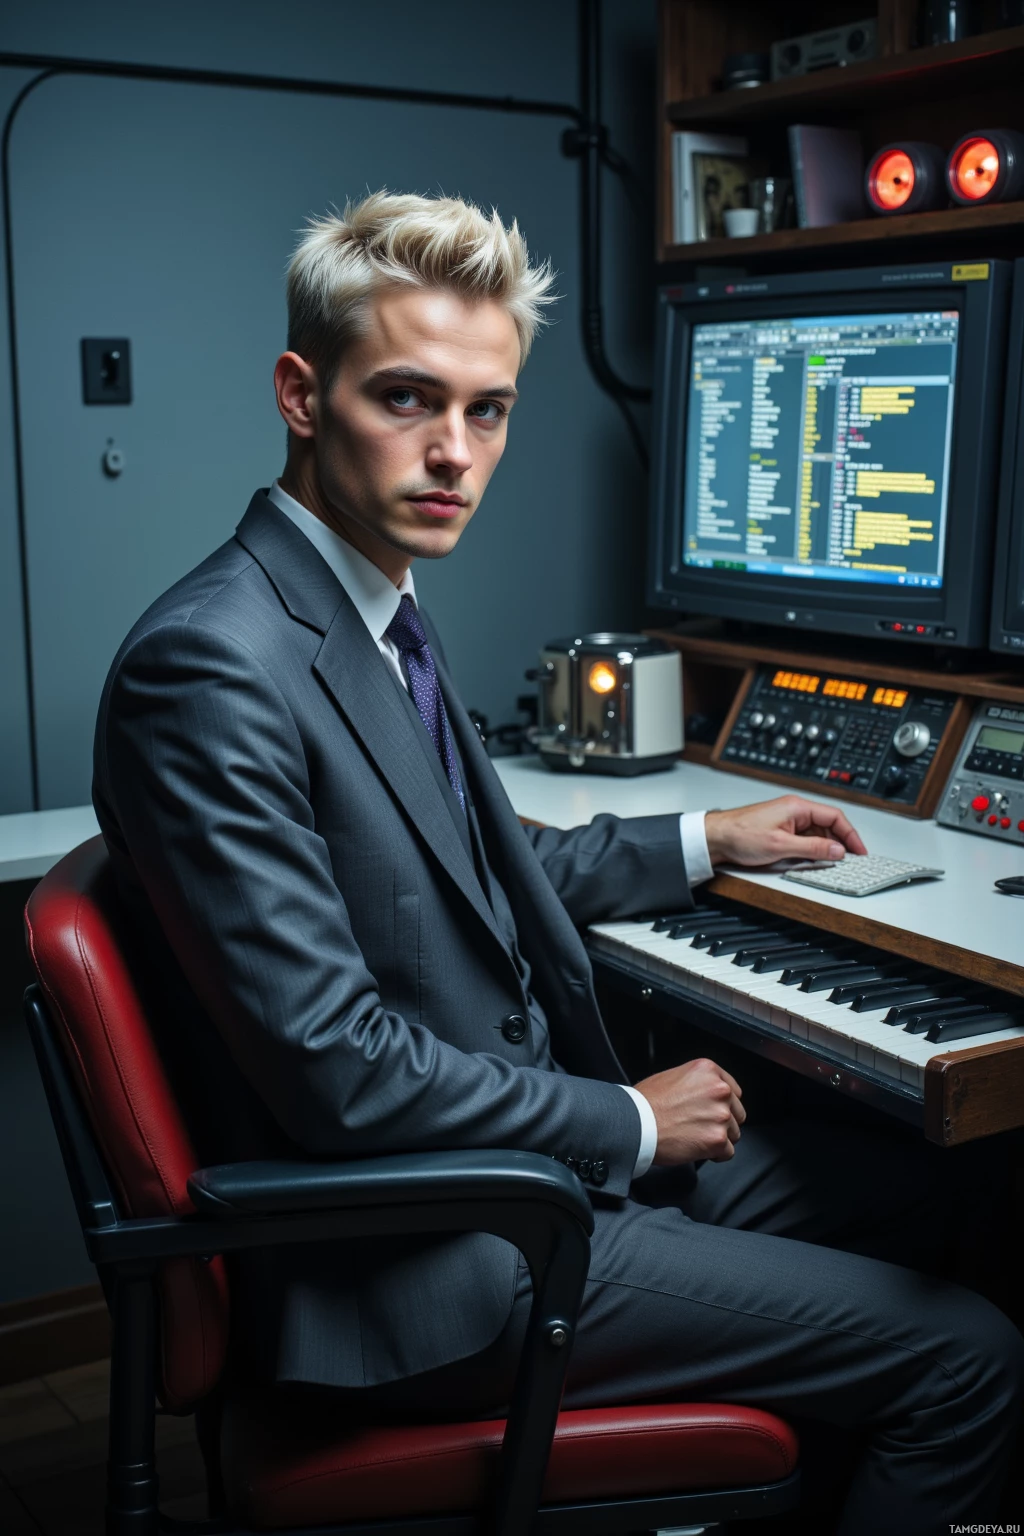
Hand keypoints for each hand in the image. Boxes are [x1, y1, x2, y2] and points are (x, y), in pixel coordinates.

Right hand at [633, 1057, 745, 1164]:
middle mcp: (719, 1090)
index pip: (733, 1090)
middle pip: (737, 1113)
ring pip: (734, 1133)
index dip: (722, 1104)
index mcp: (708, 1071)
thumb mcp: (673, 1076)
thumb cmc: (646, 1103)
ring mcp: (720, 1115)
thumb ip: (698, 1082)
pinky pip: (728, 1152)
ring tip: (695, 1137)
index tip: (713, 1111)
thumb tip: (707, 1095)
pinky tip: (698, 1149)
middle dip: (722, 1122)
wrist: (636, 1124)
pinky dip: (715, 1154)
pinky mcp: (717, 1139)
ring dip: (718, 1138)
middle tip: (700, 1126)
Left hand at [704, 795, 866, 867]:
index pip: (835, 817)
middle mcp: (795, 811)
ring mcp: (788, 821)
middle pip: (828, 825)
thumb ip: (812, 847)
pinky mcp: (781, 831)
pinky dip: (812, 850)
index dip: (851, 835)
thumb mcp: (781, 845)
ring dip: (825, 848)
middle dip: (840, 843)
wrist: (715, 837)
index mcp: (798, 807)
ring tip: (831, 864)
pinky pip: (805, 840)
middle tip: (849, 861)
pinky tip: (813, 861)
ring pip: (817, 834)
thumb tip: (837, 850)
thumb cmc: (740, 834)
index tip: (859, 851)